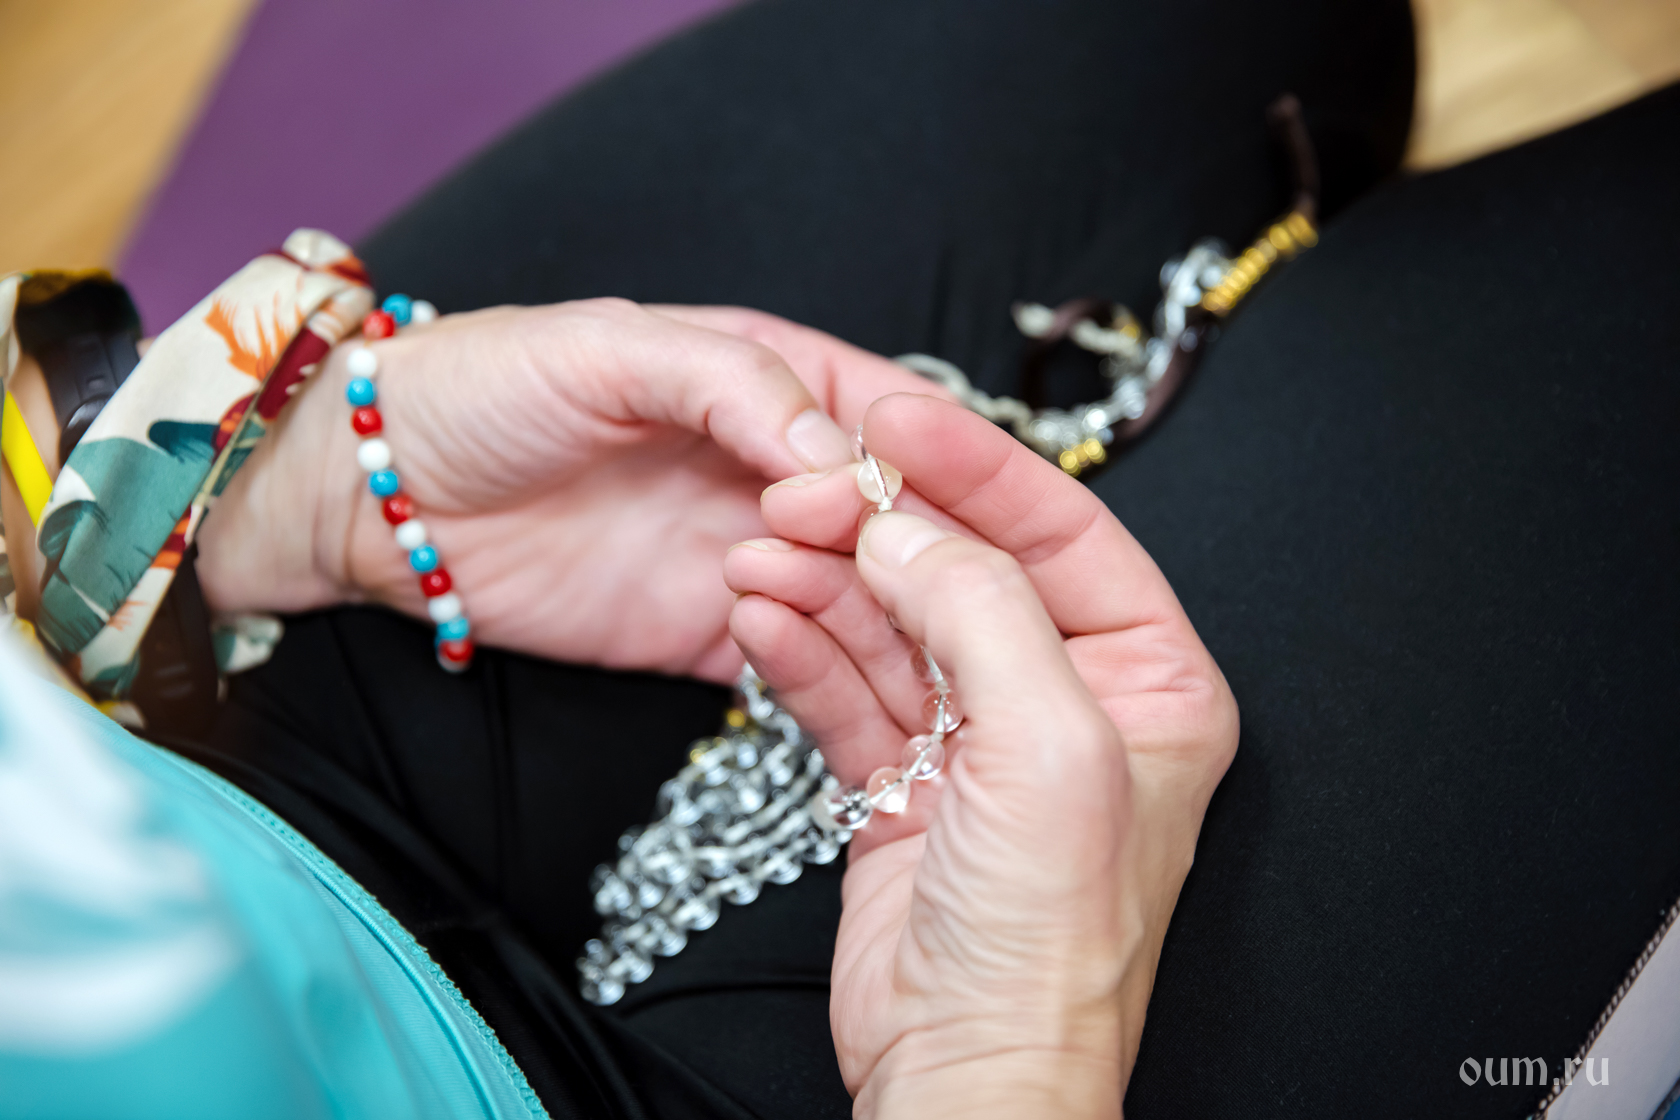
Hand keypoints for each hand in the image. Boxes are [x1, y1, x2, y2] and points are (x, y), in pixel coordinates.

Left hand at [196, 301, 939, 679]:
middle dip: (915, 552)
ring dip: (867, 612)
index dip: (936, 460)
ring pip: (862, 599)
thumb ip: (732, 383)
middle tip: (907, 578)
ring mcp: (750, 560)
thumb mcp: (607, 349)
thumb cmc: (481, 388)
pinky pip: (795, 664)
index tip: (938, 502)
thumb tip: (841, 457)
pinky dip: (819, 670)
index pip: (898, 420)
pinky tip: (810, 666)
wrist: (376, 498)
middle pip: (897, 521)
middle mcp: (779, 475)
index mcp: (774, 384)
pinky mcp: (708, 640)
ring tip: (832, 611)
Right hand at [724, 394, 1238, 1115]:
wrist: (965, 1070)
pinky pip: (849, 688)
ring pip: (895, 623)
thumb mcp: (1048, 747)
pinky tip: (758, 614)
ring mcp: (981, 741)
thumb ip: (981, 609)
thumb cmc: (1047, 940)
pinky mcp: (905, 782)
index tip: (894, 415)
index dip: (978, 465)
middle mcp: (1071, 701)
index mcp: (1151, 681)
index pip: (1063, 533)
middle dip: (877, 527)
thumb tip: (905, 520)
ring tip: (756, 554)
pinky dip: (801, 648)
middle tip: (798, 494)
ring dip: (823, 583)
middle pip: (965, 570)